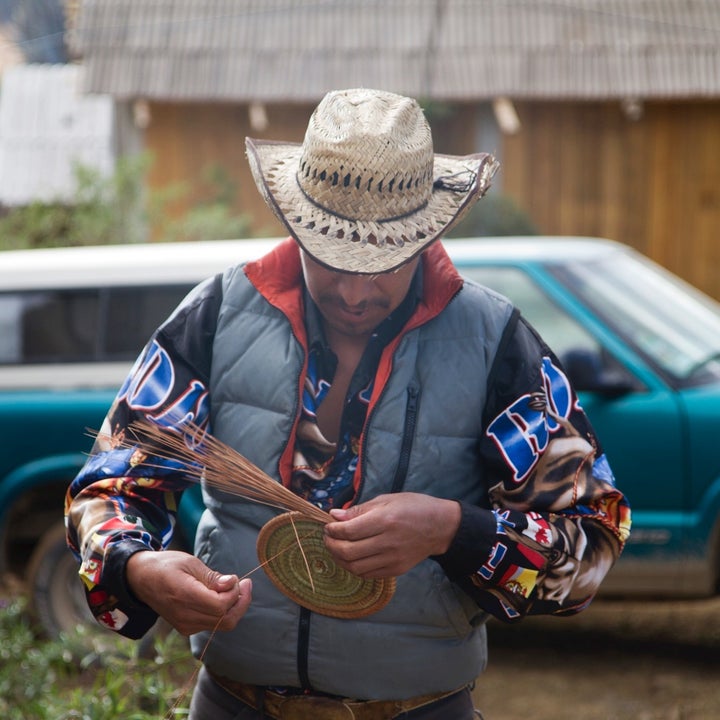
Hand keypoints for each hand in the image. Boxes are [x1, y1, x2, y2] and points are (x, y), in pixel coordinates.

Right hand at [126, 550, 251, 635]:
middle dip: (241, 603)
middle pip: (225, 620)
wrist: (141, 578)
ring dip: (234, 607)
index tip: (239, 578)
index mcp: (185, 596)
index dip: (235, 594)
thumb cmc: (167, 565)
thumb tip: (232, 583)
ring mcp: (184, 625)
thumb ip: (212, 576)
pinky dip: (222, 612)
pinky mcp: (185, 628)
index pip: (220, 606)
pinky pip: (212, 624)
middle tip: (246, 584)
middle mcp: (185, 616)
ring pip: (221, 624)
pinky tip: (222, 596)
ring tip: (235, 587)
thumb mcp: (190, 562)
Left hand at [323, 493, 460, 577]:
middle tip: (329, 537)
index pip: (348, 531)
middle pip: (347, 552)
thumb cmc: (413, 507)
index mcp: (385, 520)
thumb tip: (334, 516)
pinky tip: (352, 557)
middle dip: (331, 544)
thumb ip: (359, 510)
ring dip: (339, 558)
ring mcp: (392, 559)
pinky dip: (354, 567)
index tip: (328, 526)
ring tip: (337, 547)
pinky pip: (367, 574)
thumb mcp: (387, 499)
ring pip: (354, 567)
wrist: (440, 527)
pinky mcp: (396, 570)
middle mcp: (388, 542)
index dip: (332, 530)